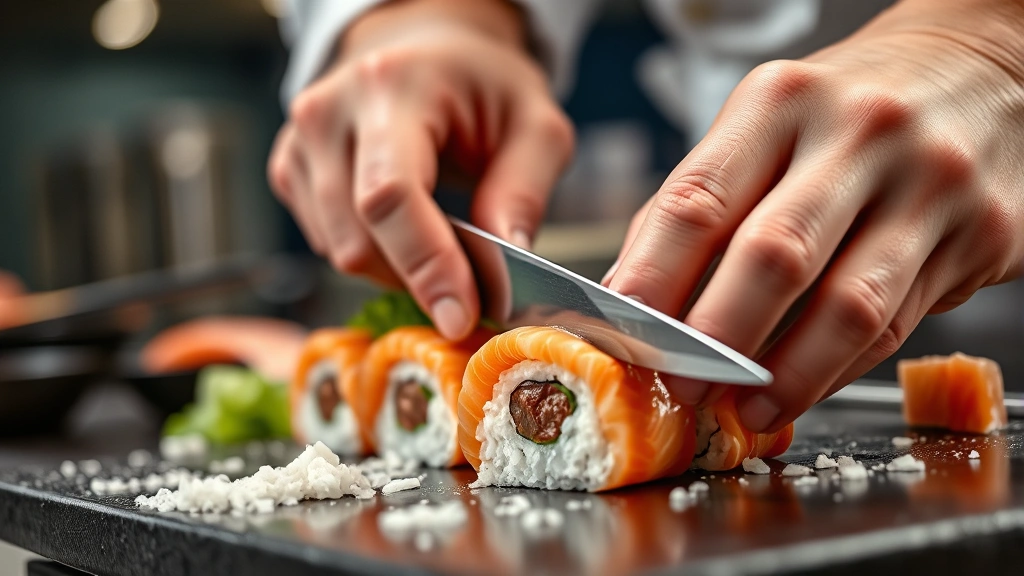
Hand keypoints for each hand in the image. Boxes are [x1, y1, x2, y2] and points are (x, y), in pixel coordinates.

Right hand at [268, 0, 573, 339]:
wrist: (424, 50)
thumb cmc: (481, 85)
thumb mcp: (535, 122)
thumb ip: (524, 190)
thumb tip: (504, 260)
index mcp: (391, 87)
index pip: (391, 196)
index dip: (425, 266)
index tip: (459, 316)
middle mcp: (328, 112)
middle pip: (358, 241)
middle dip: (419, 278)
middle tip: (471, 281)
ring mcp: (298, 143)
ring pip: (340, 253)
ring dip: (397, 269)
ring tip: (442, 238)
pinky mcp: (288, 171)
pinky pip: (327, 246)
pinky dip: (374, 256)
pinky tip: (404, 227)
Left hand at [604, 0, 1023, 431]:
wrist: (980, 73)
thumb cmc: (845, 113)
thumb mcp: (763, 125)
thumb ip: (697, 204)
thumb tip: (630, 294)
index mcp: (781, 102)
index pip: (700, 200)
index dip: (652, 279)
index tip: (623, 335)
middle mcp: (859, 134)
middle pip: (773, 256)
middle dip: (715, 338)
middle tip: (680, 386)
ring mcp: (931, 184)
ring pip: (847, 307)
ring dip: (785, 375)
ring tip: (745, 408)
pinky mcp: (982, 235)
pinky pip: (896, 326)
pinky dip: (837, 370)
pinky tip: (800, 388)